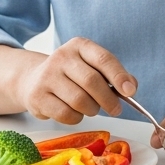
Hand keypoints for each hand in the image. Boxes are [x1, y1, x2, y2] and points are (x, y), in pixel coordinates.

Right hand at [14, 37, 136, 124]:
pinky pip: (66, 114)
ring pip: (79, 101)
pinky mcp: (37, 96)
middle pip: (91, 82)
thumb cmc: (71, 75)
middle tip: (115, 109)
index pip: (103, 59)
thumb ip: (113, 75)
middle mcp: (61, 57)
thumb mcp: (91, 66)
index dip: (119, 76)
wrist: (33, 79)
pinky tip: (75, 112)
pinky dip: (76, 118)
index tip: (130, 92)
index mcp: (79, 46)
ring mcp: (47, 76)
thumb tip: (130, 88)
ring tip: (91, 108)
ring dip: (92, 110)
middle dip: (108, 100)